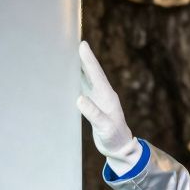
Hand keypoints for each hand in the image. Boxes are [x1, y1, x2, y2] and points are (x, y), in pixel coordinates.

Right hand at [77, 41, 142, 172]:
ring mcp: (99, 99)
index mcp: (107, 97)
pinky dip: (77, 79)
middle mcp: (103, 94)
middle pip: (92, 72)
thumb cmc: (114, 138)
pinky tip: (70, 75)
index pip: (96, 74)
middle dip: (84, 57)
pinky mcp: (94, 105)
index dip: (89, 60)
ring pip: (88, 78)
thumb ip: (94, 114)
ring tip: (69, 54)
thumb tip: (80, 98)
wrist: (119, 148)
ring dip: (80, 66)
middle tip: (74, 42)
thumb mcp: (105, 128)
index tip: (82, 45)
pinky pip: (84, 88)